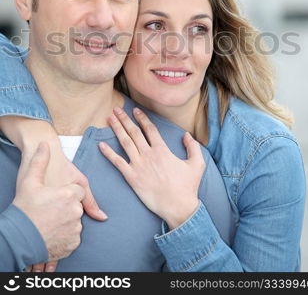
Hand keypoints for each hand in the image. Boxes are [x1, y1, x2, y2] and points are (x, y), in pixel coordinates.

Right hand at [17, 138, 107, 272]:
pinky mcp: (73, 244)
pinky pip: (73, 236)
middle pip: (77, 205)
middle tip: (49, 210)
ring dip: (66, 220)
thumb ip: (40, 161)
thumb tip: (44, 144)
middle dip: (66, 206)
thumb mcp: (30, 182)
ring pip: (75, 221)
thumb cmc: (24, 209)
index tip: (54, 197)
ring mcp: (75, 229)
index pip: (77, 191)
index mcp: (69, 195)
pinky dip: (65, 235)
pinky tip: (52, 231)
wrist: (18, 239)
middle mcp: (76, 212)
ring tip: (49, 221)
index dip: (65, 193)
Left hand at [99, 107, 204, 229]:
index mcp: (162, 150)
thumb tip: (186, 135)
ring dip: (117, 129)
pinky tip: (101, 145)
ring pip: (125, 143)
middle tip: (116, 109)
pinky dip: (109, 153)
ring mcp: (139, 166)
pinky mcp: (132, 178)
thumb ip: (192, 147)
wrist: (178, 207)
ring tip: (110, 118)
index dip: (141, 118)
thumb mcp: (197, 164)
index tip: (135, 110)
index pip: (149, 129)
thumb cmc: (188, 187)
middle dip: (124, 119)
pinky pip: (118, 163)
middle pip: (134, 132)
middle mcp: (149, 155)